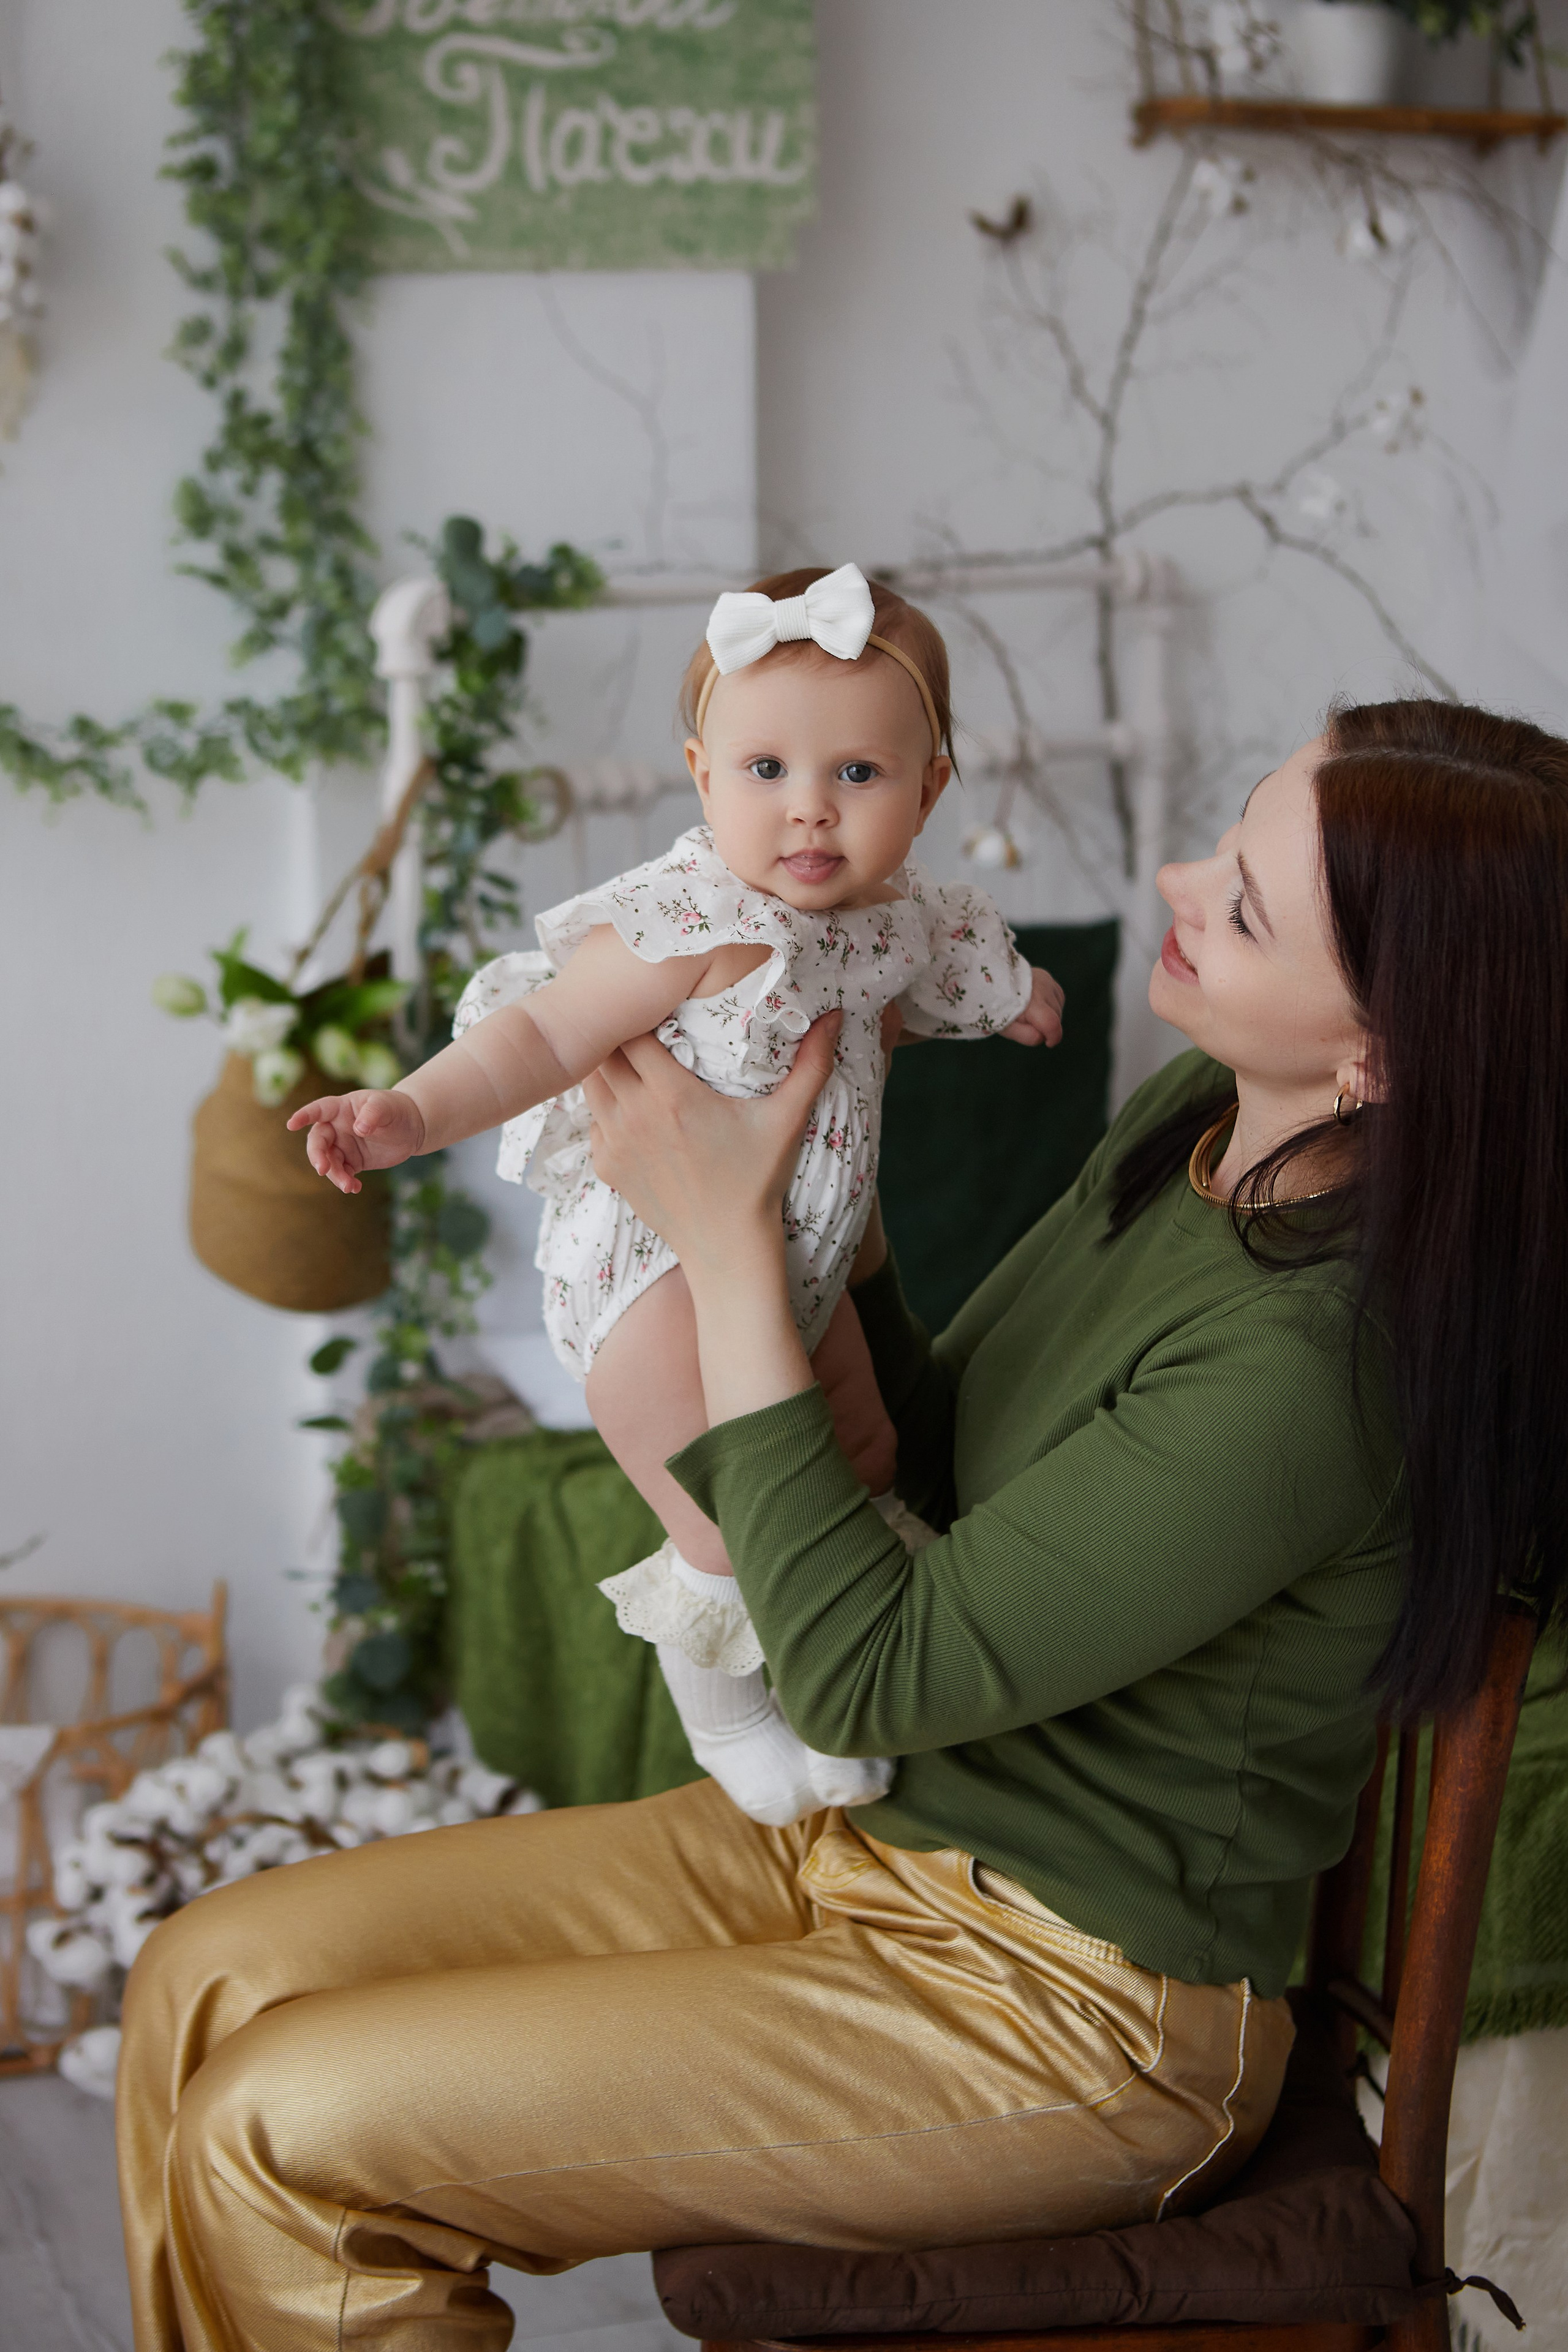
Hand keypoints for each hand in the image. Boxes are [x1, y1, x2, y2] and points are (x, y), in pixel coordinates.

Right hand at [285, 1087, 425, 1194]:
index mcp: (341, 1108)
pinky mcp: (352, 1161)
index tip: (291, 1124)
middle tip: (323, 1170)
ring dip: (335, 1175)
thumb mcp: (386, 1107)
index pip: (319, 1110)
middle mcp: (337, 1127)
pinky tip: (355, 1188)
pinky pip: (343, 1173)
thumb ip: (372, 1114)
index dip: (304, 1116)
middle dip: (318, 1156)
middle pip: (318, 1141)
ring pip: (329, 1161)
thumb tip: (358, 1129)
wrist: (412, 1128)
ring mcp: (343, 1145)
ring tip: (349, 1186)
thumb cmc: (396, 1109)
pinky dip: (346, 1182)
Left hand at [582, 1011, 841, 1278]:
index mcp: (670, 1095)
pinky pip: (593, 1122)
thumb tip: (836, 1016)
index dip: (638, 1015)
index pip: (630, 1031)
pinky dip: (606, 1110)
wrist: (726, 1246)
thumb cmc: (757, 1181)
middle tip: (645, 1031)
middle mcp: (633, 1115)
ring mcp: (613, 1143)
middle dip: (618, 1036)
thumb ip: (811, 1064)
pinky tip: (634, 1111)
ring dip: (607, 1070)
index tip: (659, 1012)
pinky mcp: (606, 1167)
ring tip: (635, 1065)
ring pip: (590, 1085)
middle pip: (603, 1052)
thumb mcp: (787, 1120)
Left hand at [1002, 964, 1064, 1047]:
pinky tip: (1036, 1004)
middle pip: (1056, 1017)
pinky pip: (1058, 999)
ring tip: (1029, 1011)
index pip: (1051, 1023)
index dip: (1053, 1037)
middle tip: (1025, 1021)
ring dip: (1049, 1016)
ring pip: (1058, 1008)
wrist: (992, 984)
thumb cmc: (999, 1009)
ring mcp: (1047, 980)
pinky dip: (1050, 1006)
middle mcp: (1042, 987)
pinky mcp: (1049, 978)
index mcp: (1030, 1000)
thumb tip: (1044, 1037)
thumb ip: (1027, 1036)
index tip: (1048, 1043)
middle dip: (1046, 1026)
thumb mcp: (1007, 1028)